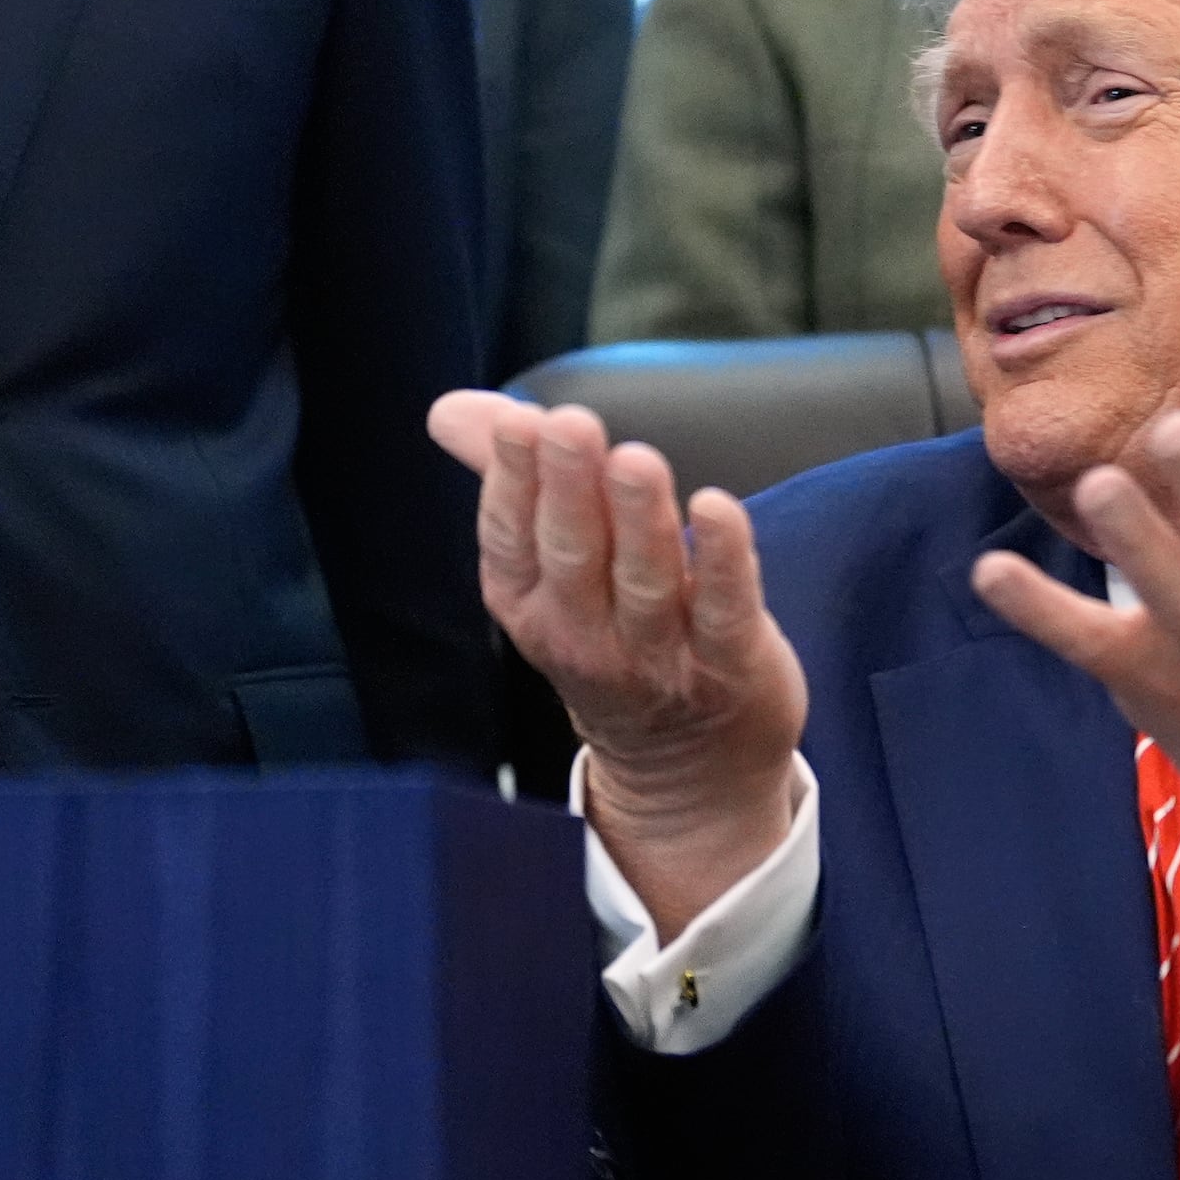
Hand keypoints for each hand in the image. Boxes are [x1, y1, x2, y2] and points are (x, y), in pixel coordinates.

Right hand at [429, 390, 808, 932]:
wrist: (685, 769)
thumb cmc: (613, 639)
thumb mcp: (548, 569)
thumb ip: (511, 479)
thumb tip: (450, 409)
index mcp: (532, 605)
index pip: (512, 540)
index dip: (513, 482)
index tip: (519, 422)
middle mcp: (586, 635)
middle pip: (573, 557)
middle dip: (569, 488)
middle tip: (568, 425)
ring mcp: (658, 656)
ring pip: (644, 583)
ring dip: (638, 520)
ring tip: (634, 460)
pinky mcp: (729, 664)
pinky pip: (723, 609)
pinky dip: (721, 560)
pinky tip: (717, 509)